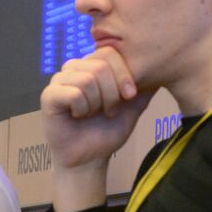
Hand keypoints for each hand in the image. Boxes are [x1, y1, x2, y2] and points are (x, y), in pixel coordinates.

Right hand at [40, 47, 152, 169]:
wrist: (89, 158)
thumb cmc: (107, 131)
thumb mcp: (132, 107)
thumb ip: (144, 87)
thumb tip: (162, 69)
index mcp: (92, 65)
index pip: (110, 52)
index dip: (124, 74)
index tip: (130, 96)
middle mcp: (74, 68)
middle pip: (100, 65)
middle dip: (112, 94)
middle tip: (108, 111)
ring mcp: (59, 80)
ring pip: (88, 79)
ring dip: (97, 104)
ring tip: (92, 114)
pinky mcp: (49, 96)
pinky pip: (73, 93)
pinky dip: (82, 108)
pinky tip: (78, 116)